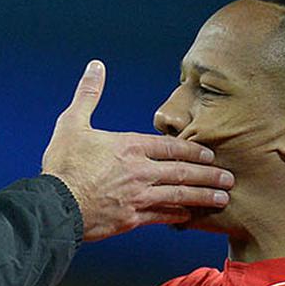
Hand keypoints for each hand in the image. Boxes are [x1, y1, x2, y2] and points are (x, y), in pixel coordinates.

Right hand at [42, 60, 233, 241]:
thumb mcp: (72, 123)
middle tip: (230, 178)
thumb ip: (88, 94)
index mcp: (129, 147)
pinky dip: (178, 215)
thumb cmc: (63, 164)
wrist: (54, 205)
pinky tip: (189, 215)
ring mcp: (138, 197)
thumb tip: (96, 66)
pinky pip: (162, 216)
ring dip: (203, 196)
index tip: (209, 154)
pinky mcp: (132, 219)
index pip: (170, 147)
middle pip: (182, 172)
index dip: (192, 150)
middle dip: (208, 175)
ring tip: (223, 198)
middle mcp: (140, 172)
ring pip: (179, 195)